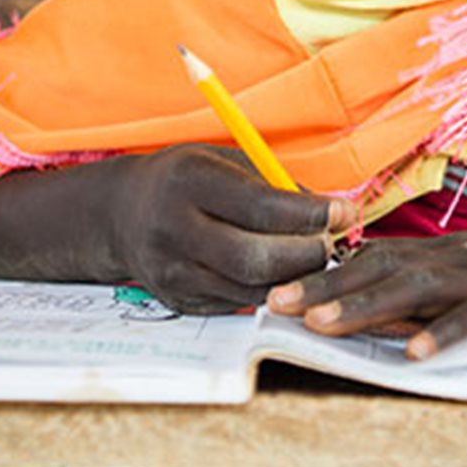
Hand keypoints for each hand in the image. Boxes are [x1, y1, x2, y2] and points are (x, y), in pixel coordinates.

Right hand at [110, 144, 354, 314]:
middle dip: (306, 255)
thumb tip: (334, 212)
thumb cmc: (189, 179)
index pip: (261, 207)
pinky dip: (271, 291)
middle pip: (255, 259)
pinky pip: (237, 304)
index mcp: (190, 182)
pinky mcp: (178, 302)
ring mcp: (172, 273)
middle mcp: (174, 229)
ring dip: (296, 279)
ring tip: (317, 258)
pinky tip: (288, 276)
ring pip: (250, 290)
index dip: (310, 214)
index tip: (345, 211)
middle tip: (332, 243)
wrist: (121, 212)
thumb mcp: (227, 162)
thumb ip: (277, 186)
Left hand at [267, 233, 466, 358]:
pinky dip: (447, 334)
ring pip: (418, 287)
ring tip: (323, 324)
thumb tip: (361, 310)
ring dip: (367, 304)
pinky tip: (416, 354)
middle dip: (327, 285)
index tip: (276, 290)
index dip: (324, 272)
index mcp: (441, 252)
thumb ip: (419, 293)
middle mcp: (456, 256)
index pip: (372, 256)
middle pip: (383, 266)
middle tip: (277, 303)